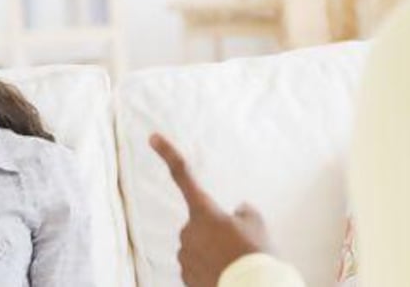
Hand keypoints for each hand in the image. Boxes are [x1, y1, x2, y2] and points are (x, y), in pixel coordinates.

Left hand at [149, 133, 271, 286]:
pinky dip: (209, 272)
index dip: (168, 154)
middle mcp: (188, 232)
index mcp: (204, 213)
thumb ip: (244, 212)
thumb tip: (237, 212)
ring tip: (234, 264)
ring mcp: (185, 258)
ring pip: (198, 249)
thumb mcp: (257, 224)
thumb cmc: (255, 255)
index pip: (184, 177)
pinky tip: (225, 276)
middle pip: (199, 226)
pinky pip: (197, 269)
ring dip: (212, 254)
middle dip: (214, 232)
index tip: (152, 137)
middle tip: (237, 246)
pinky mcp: (185, 279)